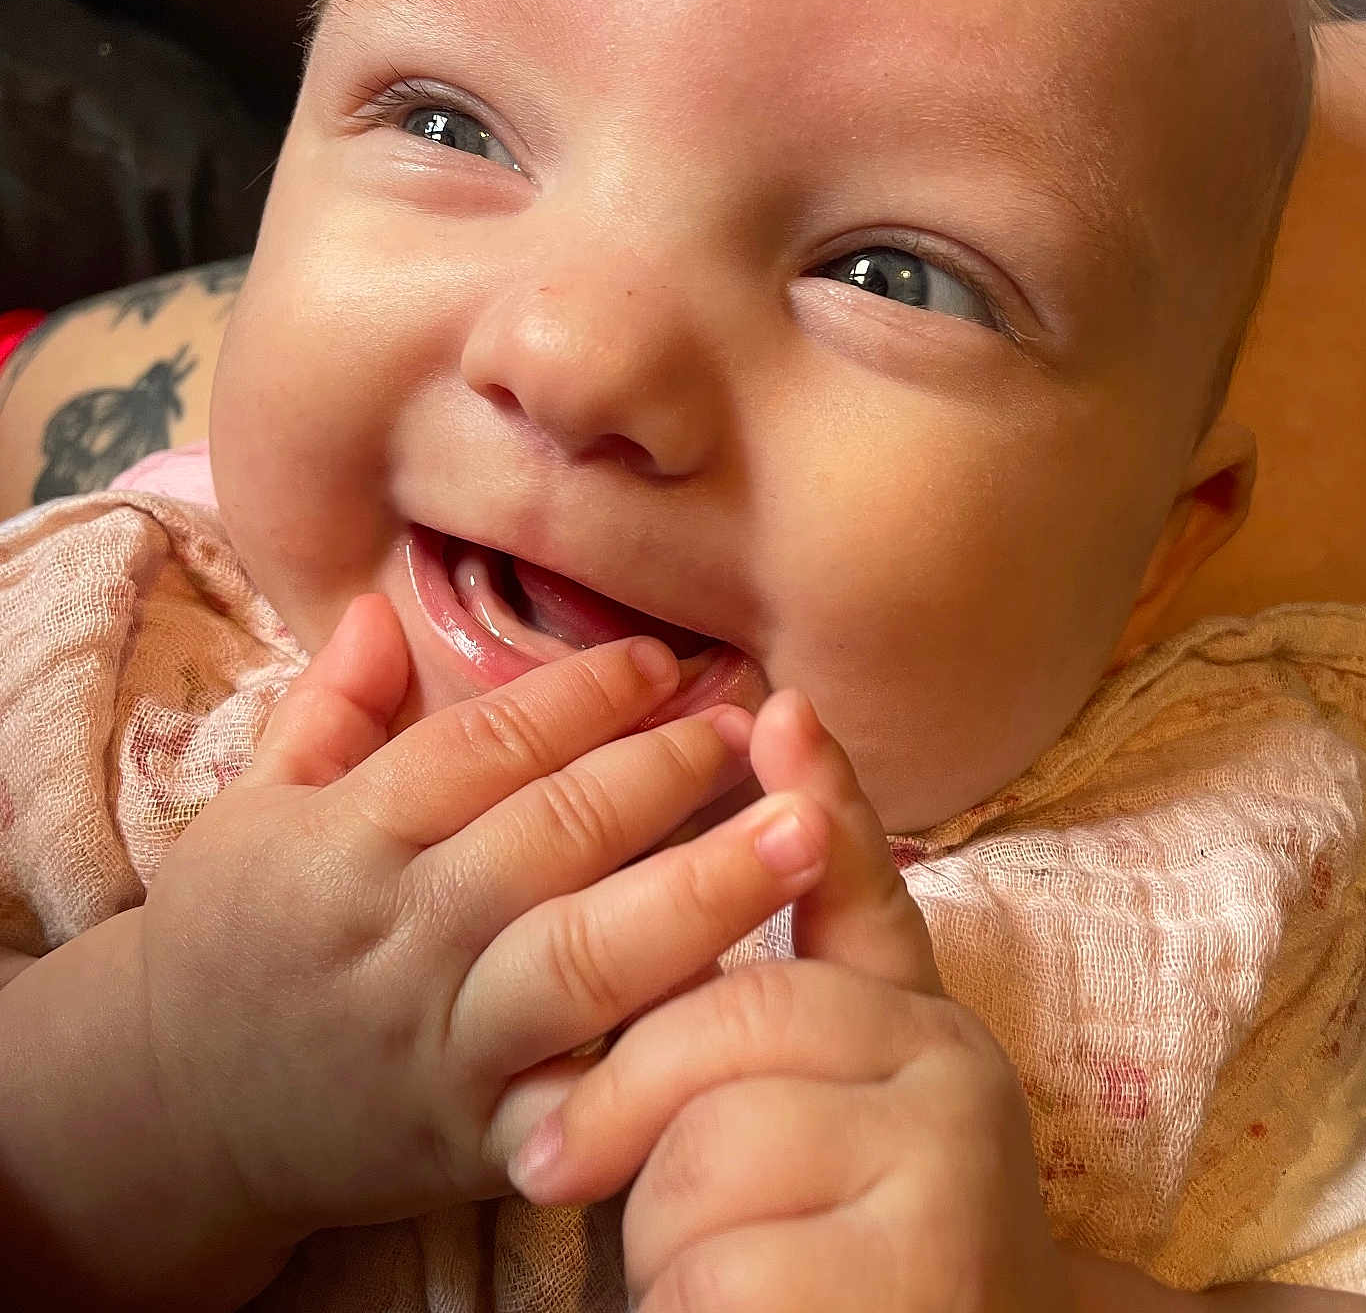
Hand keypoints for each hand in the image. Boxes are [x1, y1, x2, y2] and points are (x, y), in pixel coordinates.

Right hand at [131, 594, 833, 1244]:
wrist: (180, 1116)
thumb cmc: (232, 938)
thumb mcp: (251, 808)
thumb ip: (327, 706)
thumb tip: (388, 607)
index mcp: (342, 842)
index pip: (478, 748)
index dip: (579, 696)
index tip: (659, 661)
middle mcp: (400, 938)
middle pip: (550, 838)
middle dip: (662, 773)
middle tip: (752, 726)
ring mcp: (448, 1044)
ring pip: (588, 961)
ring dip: (704, 892)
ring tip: (806, 831)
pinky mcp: (485, 1137)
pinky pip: (595, 1095)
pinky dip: (672, 1051)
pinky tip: (757, 997)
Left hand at [509, 689, 1068, 1311]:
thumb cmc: (822, 1242)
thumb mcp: (791, 1108)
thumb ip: (755, 989)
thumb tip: (743, 770)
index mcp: (916, 1021)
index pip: (859, 892)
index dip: (819, 798)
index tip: (775, 708)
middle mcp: (956, 1076)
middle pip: (733, 1024)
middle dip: (625, 1105)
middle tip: (563, 1165)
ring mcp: (954, 1182)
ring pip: (710, 1155)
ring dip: (661, 1232)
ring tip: (706, 1271)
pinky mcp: (921, 1284)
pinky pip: (726, 1275)